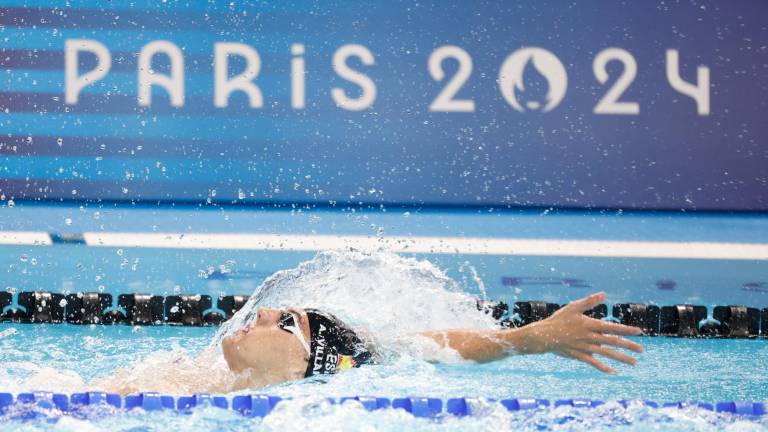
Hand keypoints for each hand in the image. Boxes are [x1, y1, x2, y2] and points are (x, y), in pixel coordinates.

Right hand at [520, 291, 642, 373]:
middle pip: (613, 342)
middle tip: (642, 350)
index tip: (639, 332)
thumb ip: (590, 301)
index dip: (626, 330)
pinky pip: (594, 363)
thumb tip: (604, 294)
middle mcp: (590, 337)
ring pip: (607, 354)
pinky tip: (613, 372)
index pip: (612, 327)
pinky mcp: (579, 356)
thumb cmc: (559, 319)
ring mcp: (585, 347)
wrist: (544, 335)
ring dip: (621, 358)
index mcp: (590, 324)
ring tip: (634, 363)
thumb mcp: (573, 307)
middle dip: (628, 345)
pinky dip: (603, 367)